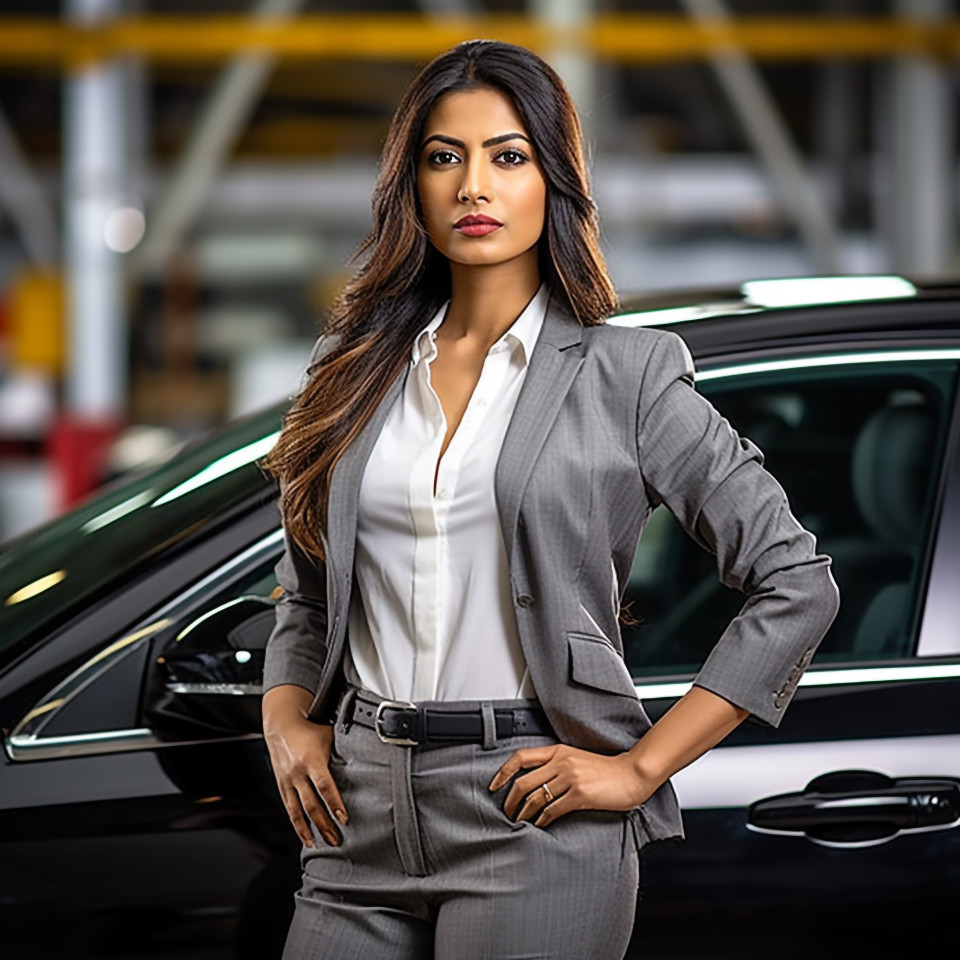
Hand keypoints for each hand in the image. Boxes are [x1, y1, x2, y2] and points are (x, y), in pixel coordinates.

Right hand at [263, 705, 347, 848]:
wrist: (282, 724)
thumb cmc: (310, 728)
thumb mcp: (329, 735)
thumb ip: (343, 749)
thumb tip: (368, 755)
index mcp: (312, 759)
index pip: (324, 786)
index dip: (334, 803)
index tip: (343, 818)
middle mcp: (298, 772)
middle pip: (312, 804)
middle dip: (324, 823)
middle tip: (336, 838)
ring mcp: (288, 780)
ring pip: (298, 811)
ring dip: (310, 829)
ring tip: (321, 842)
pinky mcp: (282, 785)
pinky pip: (290, 809)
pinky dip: (298, 825)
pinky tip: (306, 836)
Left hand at [489, 744, 651, 827]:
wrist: (630, 774)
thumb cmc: (605, 770)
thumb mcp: (577, 759)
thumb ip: (556, 766)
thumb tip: (534, 783)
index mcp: (558, 751)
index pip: (521, 757)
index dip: (503, 772)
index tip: (494, 786)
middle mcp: (561, 762)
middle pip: (523, 781)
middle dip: (510, 801)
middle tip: (507, 813)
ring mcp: (570, 777)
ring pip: (535, 798)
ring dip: (524, 814)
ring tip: (520, 822)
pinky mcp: (580, 794)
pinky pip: (552, 810)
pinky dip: (542, 820)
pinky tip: (539, 825)